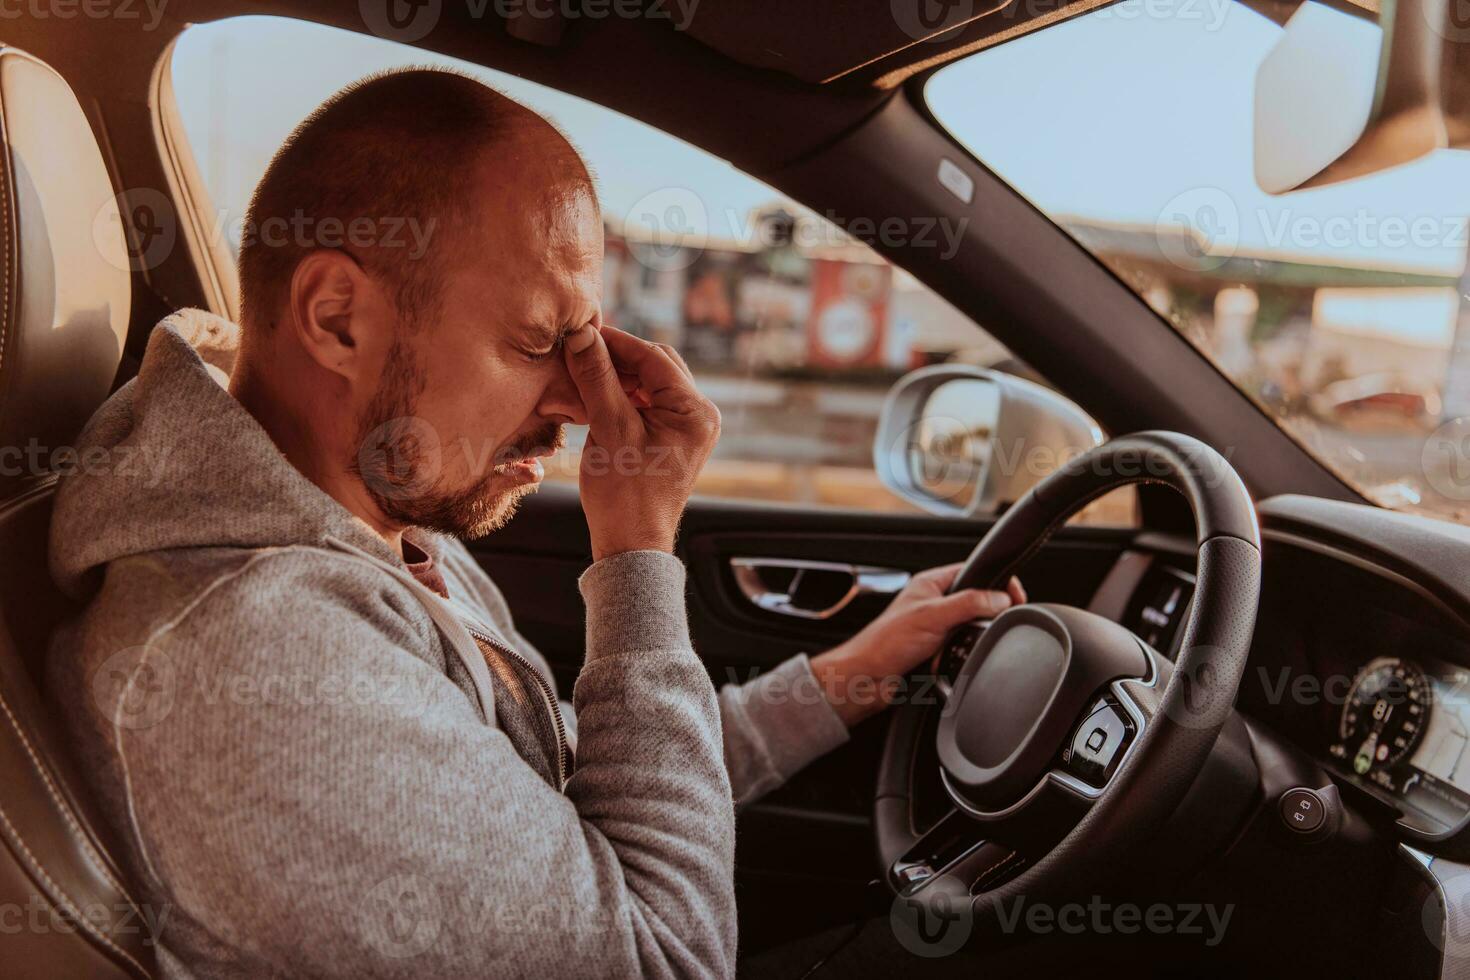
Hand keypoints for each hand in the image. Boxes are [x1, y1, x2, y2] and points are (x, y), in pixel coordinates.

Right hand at [564, 321, 720, 561]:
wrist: (631, 545)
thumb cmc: (624, 494)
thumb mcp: (609, 429)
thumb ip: (598, 378)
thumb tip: (583, 334)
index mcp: (695, 411)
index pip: (654, 357)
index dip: (615, 341)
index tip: (581, 331)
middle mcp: (700, 415)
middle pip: (656, 366)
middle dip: (617, 357)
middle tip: (579, 350)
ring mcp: (688, 428)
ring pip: (650, 383)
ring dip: (617, 376)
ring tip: (582, 373)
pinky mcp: (672, 439)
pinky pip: (648, 403)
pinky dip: (622, 395)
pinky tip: (595, 396)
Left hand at [808, 565, 1025, 726]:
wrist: (867, 679)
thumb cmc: (884, 643)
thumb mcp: (933, 616)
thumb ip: (969, 603)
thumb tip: (1000, 598)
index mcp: (930, 583)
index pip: (973, 572)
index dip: (997, 581)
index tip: (1015, 596)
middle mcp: (934, 602)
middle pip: (976, 601)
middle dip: (986, 614)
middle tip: (998, 622)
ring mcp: (935, 626)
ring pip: (971, 628)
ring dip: (970, 639)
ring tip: (964, 644)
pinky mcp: (936, 649)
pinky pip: (961, 650)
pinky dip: (961, 656)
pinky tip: (954, 660)